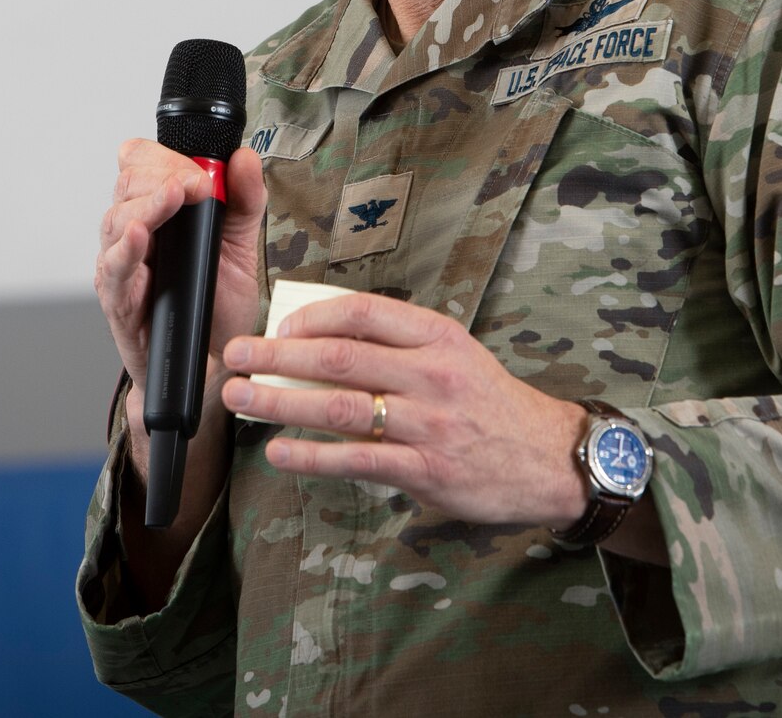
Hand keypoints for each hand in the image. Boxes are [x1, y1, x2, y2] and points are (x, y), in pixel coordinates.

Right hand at [94, 141, 266, 408]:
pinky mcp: (118, 300)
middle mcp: (134, 234)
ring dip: (147, 204)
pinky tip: (140, 235)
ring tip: (173, 196)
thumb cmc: (217, 309)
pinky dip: (125, 249)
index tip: (201, 171)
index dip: (164, 157)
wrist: (213, 366)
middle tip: (197, 184)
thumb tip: (244, 157)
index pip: (141, 162)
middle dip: (162, 175)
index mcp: (159, 213)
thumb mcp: (241, 247)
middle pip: (127, 183)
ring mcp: (123, 266)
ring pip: (116, 220)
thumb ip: (245, 200)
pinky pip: (113, 269)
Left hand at [218, 293, 589, 527]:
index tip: (276, 326)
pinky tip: (279, 452)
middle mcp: (431, 374)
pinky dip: (310, 456)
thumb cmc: (489, 403)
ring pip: (339, 407)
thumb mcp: (454, 354)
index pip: (362, 312)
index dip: (310, 315)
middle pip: (338, 357)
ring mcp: (427, 423)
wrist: (547, 458)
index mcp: (437, 335)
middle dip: (276, 355)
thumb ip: (397, 346)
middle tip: (235, 355)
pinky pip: (355, 459)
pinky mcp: (425, 469)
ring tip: (240, 399)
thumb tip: (320, 340)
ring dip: (280, 402)